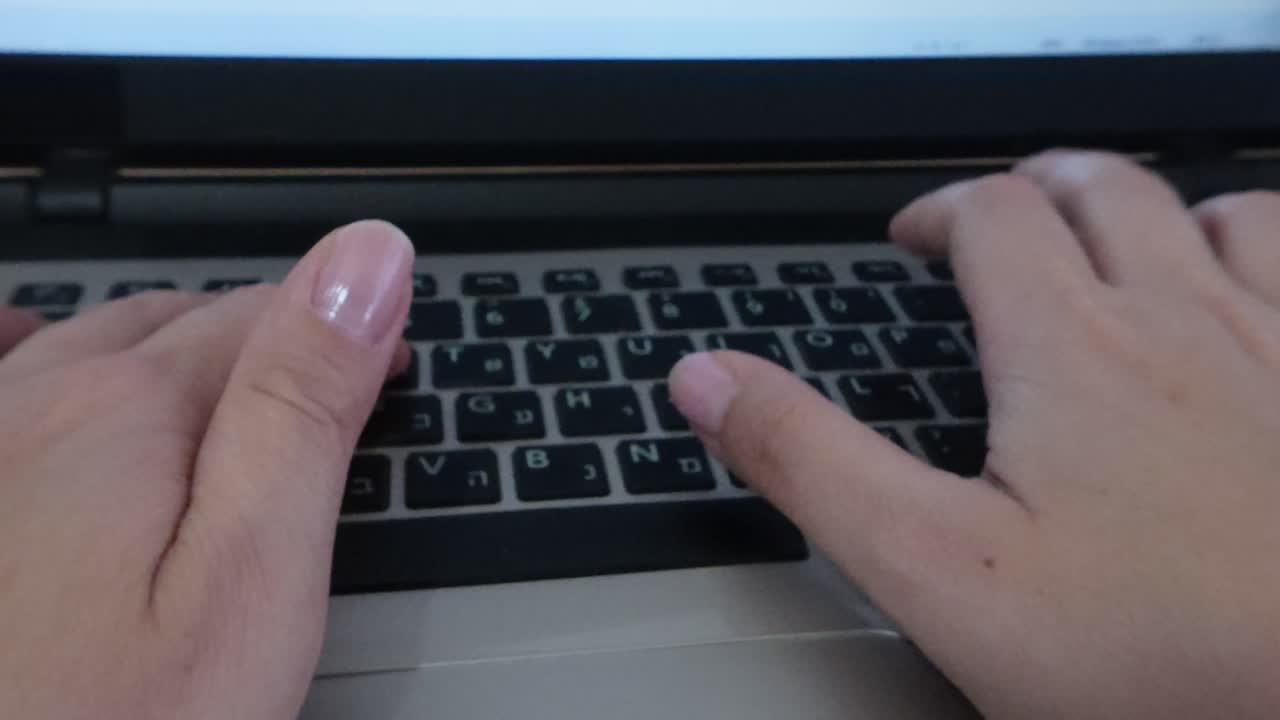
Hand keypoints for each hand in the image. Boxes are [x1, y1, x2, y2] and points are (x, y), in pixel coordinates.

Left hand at [0, 221, 413, 718]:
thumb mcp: (250, 576)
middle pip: (179, 328)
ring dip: (176, 345)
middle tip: (338, 380)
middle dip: (267, 341)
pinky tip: (54, 353)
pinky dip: (48, 354)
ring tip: (240, 370)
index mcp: (127, 412)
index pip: (266, 321)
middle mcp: (30, 406)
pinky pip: (0, 375)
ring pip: (94, 346)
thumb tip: (366, 260)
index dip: (347, 334)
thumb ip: (303, 406)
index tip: (395, 360)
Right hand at [670, 152, 1279, 717]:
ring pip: (1209, 211)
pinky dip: (1249, 245)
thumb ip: (810, 462)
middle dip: (1032, 189)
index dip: (939, 211)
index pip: (993, 217)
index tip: (912, 242)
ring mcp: (1274, 345)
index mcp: (1067, 350)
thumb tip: (706, 379)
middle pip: (1098, 190)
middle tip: (996, 221)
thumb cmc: (1147, 655)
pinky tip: (1232, 286)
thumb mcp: (932, 568)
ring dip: (1144, 207)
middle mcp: (1178, 320)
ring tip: (1106, 236)